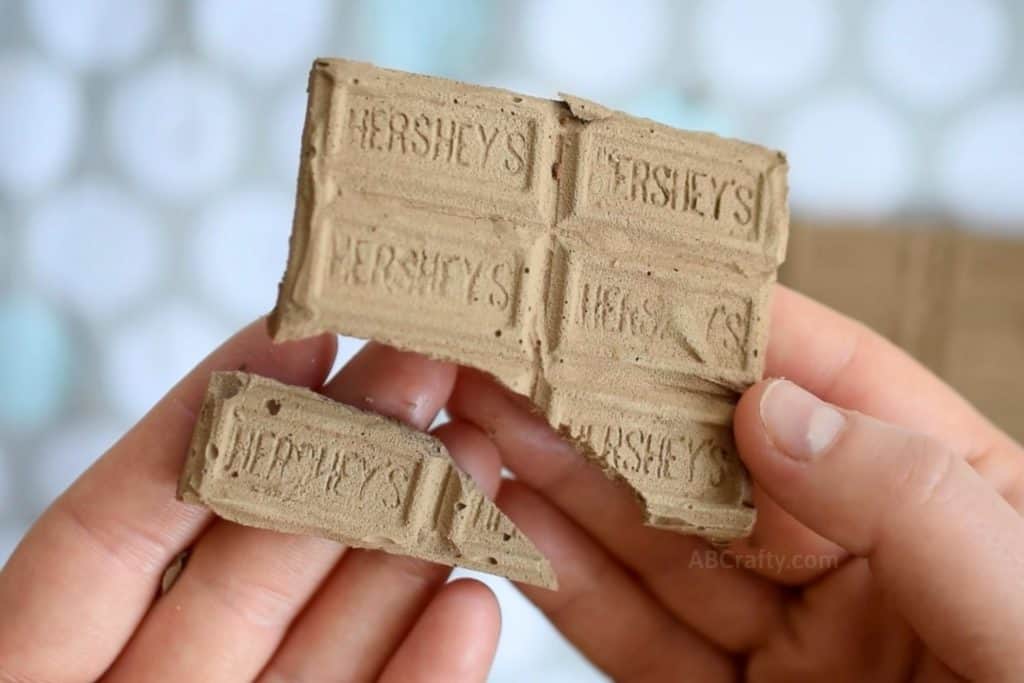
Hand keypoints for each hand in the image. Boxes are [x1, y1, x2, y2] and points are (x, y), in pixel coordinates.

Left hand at [0, 321, 501, 681]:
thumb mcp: (38, 681)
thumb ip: (118, 555)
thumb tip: (218, 429)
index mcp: (41, 668)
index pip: (117, 528)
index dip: (208, 421)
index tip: (295, 334)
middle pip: (246, 564)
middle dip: (340, 460)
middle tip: (420, 370)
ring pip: (323, 639)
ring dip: (406, 551)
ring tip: (474, 461)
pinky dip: (425, 673)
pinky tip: (471, 605)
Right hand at [447, 286, 1023, 680]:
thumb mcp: (1023, 607)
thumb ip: (907, 499)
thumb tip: (768, 406)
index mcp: (942, 489)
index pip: (820, 376)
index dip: (717, 318)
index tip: (617, 270)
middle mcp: (851, 548)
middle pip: (706, 453)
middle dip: (602, 396)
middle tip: (507, 347)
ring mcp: (788, 630)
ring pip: (653, 539)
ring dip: (558, 480)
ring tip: (474, 423)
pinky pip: (639, 633)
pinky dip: (567, 581)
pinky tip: (506, 524)